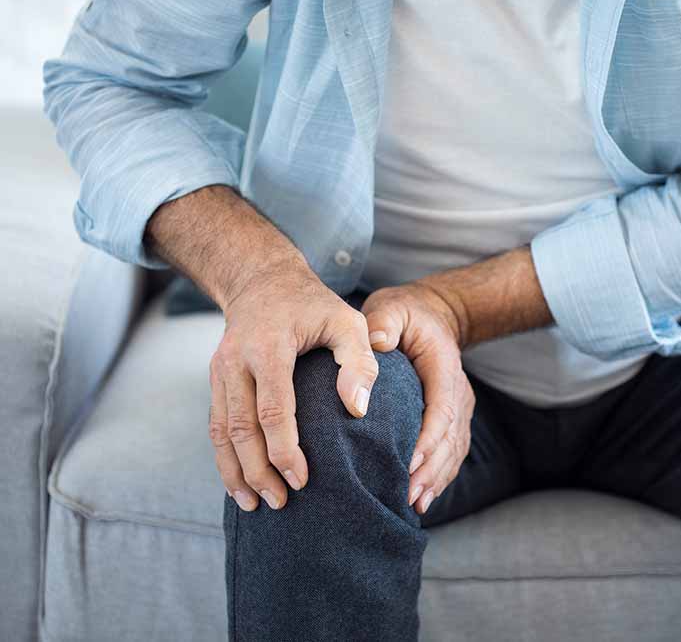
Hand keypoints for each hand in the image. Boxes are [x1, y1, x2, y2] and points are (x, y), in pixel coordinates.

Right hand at [208, 259, 378, 511]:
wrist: (263, 280)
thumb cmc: (314, 305)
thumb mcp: (347, 321)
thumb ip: (359, 361)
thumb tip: (357, 409)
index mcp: (268, 347)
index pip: (272, 408)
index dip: (284, 449)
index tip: (301, 479)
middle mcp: (236, 361)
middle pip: (240, 428)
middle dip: (257, 471)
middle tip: (280, 503)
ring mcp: (220, 371)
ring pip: (220, 432)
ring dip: (235, 472)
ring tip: (254, 504)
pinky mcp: (216, 380)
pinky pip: (215, 425)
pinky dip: (224, 457)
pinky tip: (239, 483)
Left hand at [361, 283, 474, 514]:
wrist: (433, 316)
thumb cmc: (406, 314)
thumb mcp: (391, 307)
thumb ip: (384, 322)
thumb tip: (377, 343)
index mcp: (444, 367)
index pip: (441, 408)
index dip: (428, 438)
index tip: (409, 462)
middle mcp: (457, 390)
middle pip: (450, 437)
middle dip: (431, 469)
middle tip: (408, 494)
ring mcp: (459, 407)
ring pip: (454, 450)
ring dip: (436, 478)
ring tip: (414, 503)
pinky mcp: (453, 418)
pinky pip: (451, 452)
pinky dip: (440, 476)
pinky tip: (423, 498)